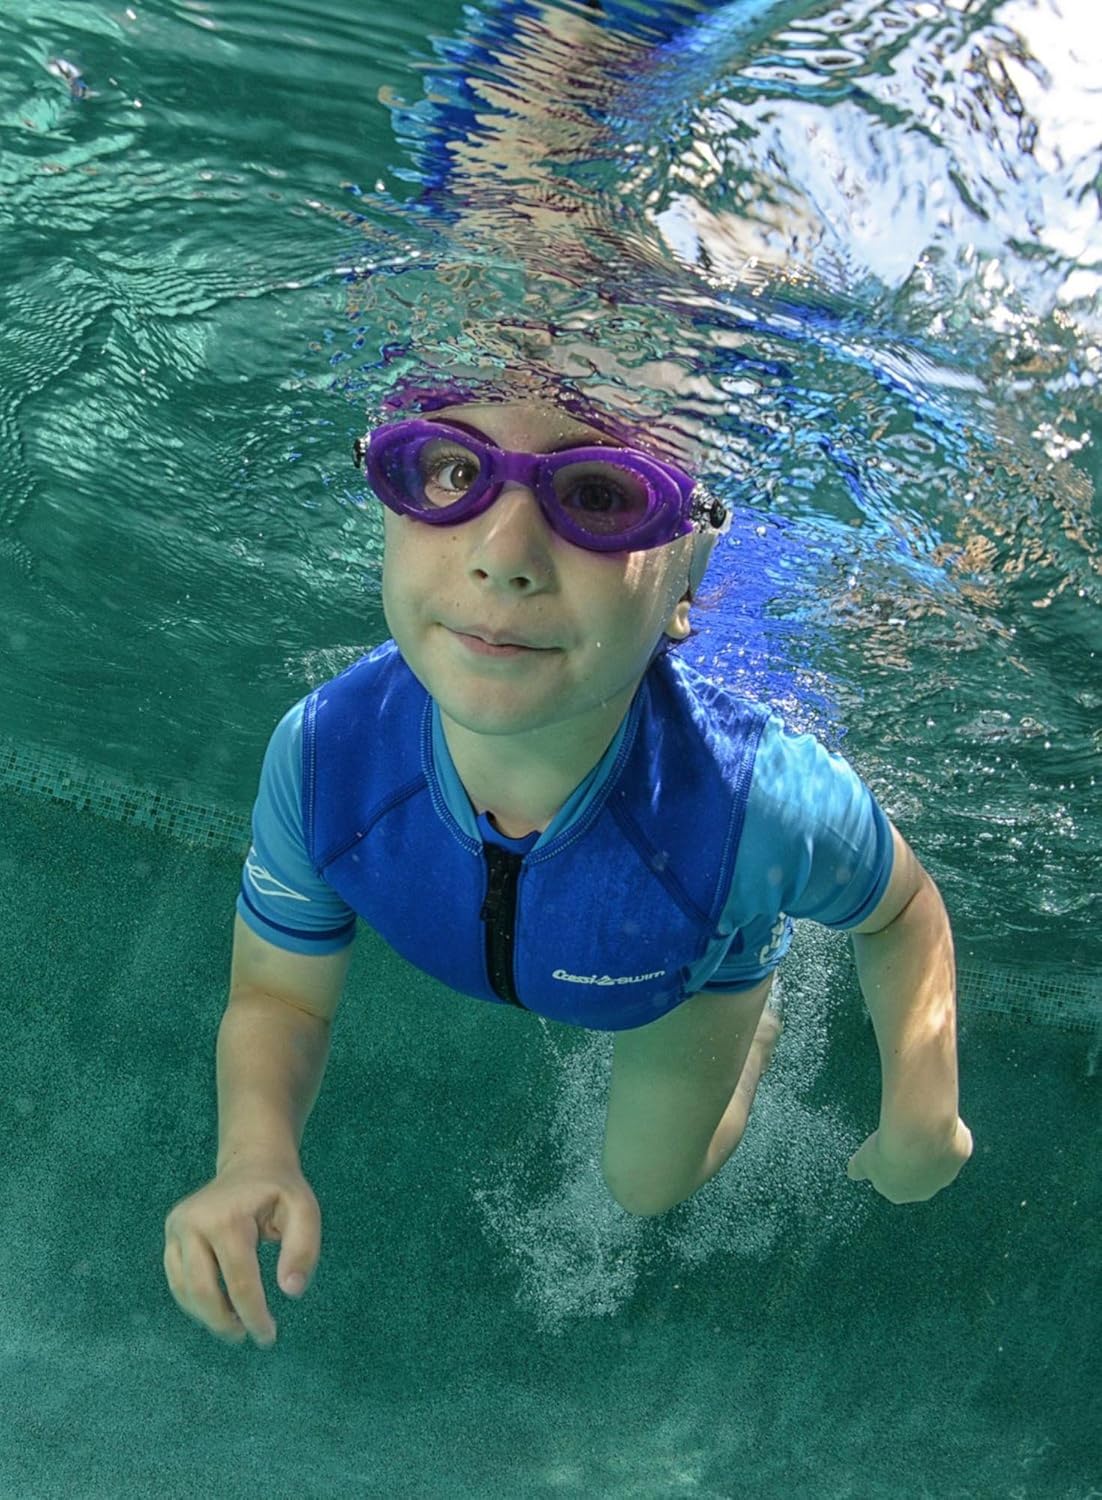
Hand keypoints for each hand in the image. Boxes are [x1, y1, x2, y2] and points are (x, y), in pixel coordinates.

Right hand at [164, 1160, 320, 1347]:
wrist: (251, 1163)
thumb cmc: (280, 1190)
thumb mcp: (305, 1211)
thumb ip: (303, 1250)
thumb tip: (290, 1292)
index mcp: (227, 1218)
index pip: (239, 1281)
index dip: (254, 1315)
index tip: (268, 1336)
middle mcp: (193, 1222)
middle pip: (203, 1290)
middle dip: (225, 1322)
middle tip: (247, 1336)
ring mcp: (176, 1228)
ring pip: (185, 1290)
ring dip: (208, 1316)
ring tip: (236, 1325)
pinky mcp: (170, 1234)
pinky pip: (177, 1280)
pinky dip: (195, 1302)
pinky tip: (219, 1308)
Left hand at [846, 1117, 972, 1203]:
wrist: (917, 1133)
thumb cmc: (888, 1146)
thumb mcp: (863, 1158)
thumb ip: (858, 1168)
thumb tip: (852, 1173)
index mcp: (898, 1193)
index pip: (892, 1180)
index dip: (890, 1161)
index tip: (888, 1145)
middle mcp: (926, 1189)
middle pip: (919, 1170)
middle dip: (913, 1154)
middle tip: (904, 1132)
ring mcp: (947, 1172)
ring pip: (939, 1155)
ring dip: (931, 1141)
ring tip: (919, 1123)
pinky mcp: (961, 1154)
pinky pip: (955, 1139)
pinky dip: (947, 1129)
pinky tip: (936, 1120)